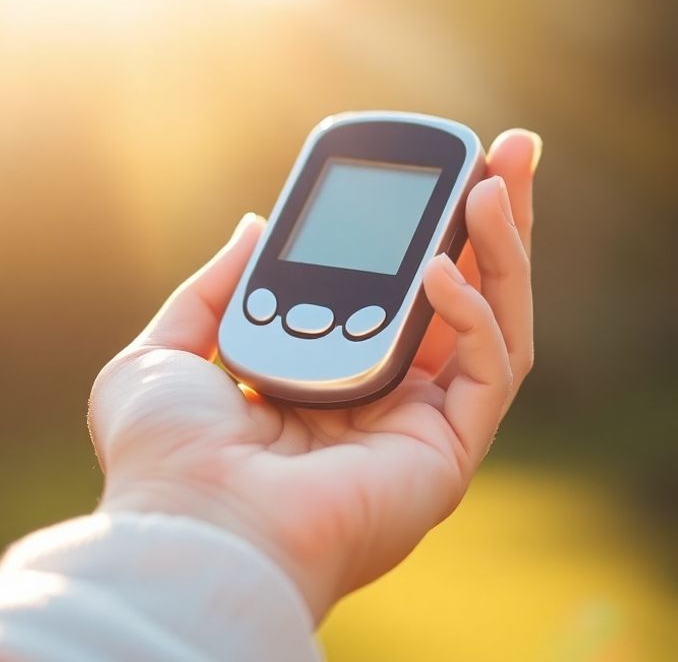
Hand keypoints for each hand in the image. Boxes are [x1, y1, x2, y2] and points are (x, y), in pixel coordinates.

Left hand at [90, 129, 540, 621]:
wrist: (186, 527)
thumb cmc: (165, 460)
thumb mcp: (169, 350)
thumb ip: (217, 286)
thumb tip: (253, 224)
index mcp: (328, 379)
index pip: (401, 292)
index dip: (430, 229)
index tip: (442, 166)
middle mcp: (385, 402)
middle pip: (467, 298)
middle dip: (498, 223)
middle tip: (512, 150)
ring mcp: (421, 429)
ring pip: (496, 328)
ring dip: (504, 252)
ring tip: (493, 186)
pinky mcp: (447, 455)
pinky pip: (488, 373)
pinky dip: (475, 315)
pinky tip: (439, 272)